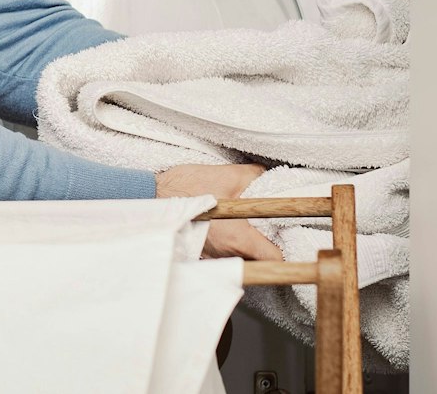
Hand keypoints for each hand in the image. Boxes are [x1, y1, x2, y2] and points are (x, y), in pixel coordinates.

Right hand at [156, 163, 283, 260]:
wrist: (150, 195)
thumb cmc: (185, 188)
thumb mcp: (227, 175)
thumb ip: (257, 176)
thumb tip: (272, 177)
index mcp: (237, 238)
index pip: (274, 259)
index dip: (285, 248)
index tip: (286, 235)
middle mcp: (227, 254)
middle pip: (260, 261)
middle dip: (267, 245)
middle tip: (269, 226)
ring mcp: (212, 256)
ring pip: (241, 259)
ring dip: (248, 246)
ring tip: (246, 225)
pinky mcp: (200, 252)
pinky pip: (224, 255)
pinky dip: (229, 245)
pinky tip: (226, 227)